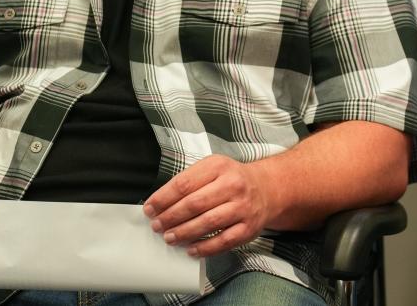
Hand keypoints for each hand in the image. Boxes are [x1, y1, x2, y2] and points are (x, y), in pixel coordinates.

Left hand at [143, 155, 277, 256]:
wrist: (266, 188)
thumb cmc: (232, 179)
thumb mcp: (212, 168)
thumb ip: (190, 181)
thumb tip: (161, 202)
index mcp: (218, 166)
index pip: (184, 183)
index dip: (163, 198)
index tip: (150, 208)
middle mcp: (232, 185)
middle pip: (194, 204)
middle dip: (170, 217)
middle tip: (156, 225)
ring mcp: (242, 207)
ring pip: (207, 223)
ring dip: (184, 233)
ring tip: (169, 237)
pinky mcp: (248, 228)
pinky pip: (223, 241)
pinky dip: (204, 247)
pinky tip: (191, 249)